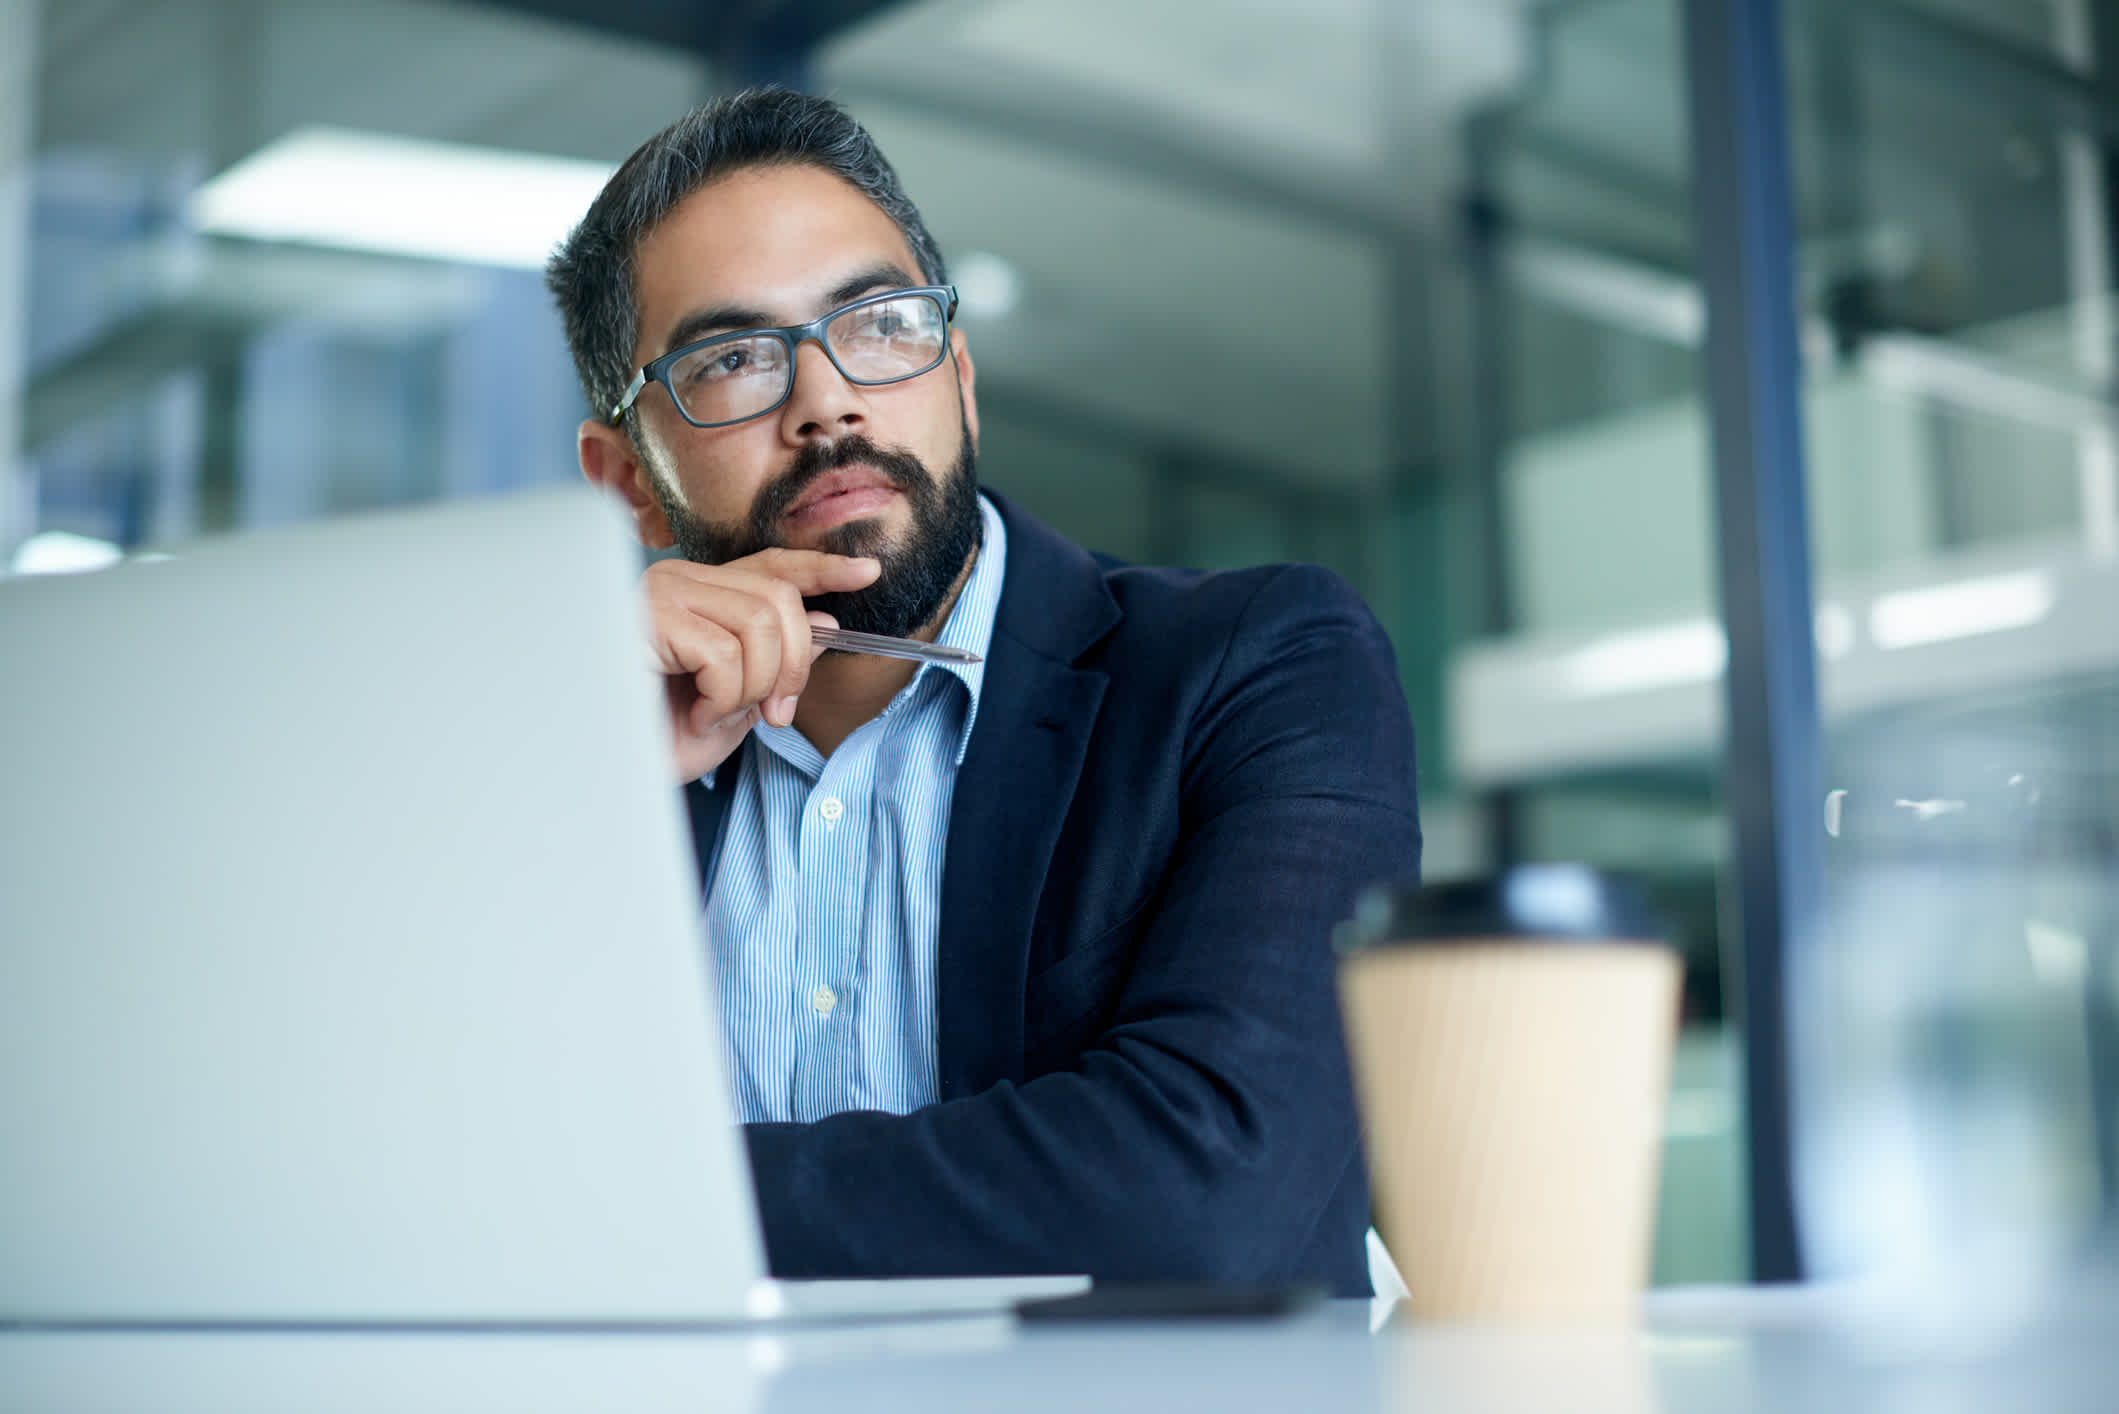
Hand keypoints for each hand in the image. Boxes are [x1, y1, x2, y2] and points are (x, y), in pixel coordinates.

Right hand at [641, 548, 880, 780]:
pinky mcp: (647, 617)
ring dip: (754, 687)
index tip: (866, 571)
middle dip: (793, 664)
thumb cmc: (660, 736)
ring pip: (760, 625)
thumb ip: (775, 660)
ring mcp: (662, 593)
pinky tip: (693, 715)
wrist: (608, 769)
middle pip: (779, 599)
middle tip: (774, 713)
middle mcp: (681, 581)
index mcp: (702, 594)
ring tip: (717, 714)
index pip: (771, 566)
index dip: (821, 567)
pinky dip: (722, 699)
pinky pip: (724, 655)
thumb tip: (823, 621)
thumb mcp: (737, 701)